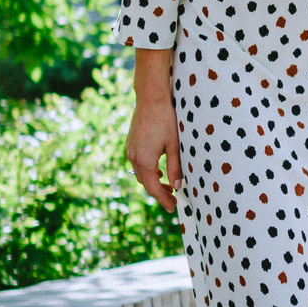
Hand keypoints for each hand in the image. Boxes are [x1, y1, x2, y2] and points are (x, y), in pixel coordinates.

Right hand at [126, 57, 182, 211]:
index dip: (163, 200)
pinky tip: (159, 171)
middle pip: (145, 183)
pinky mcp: (131, 144)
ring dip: (153, 182)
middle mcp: (133, 157)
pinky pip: (138, 164)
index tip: (172, 208)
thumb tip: (177, 186)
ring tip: (168, 187)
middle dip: (159, 193)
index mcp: (145, 160)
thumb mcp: (174, 145)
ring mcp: (130, 150)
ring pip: (141, 174)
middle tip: (173, 199)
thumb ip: (175, 167)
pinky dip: (148, 172)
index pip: (153, 188)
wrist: (150, 98)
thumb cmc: (165, 120)